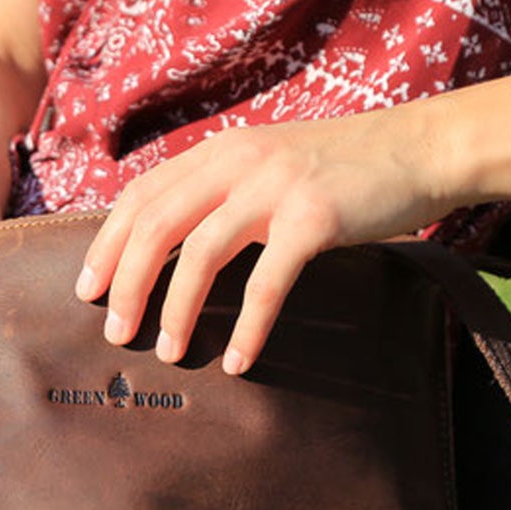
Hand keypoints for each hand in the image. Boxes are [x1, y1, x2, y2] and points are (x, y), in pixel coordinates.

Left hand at [74, 109, 454, 374]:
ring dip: (176, 309)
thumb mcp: (271, 164)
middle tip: (115, 332)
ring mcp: (275, 187)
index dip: (106, 245)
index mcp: (220, 151)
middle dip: (126, 284)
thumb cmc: (345, 168)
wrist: (422, 148)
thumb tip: (173, 246)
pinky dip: (247, 327)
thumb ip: (224, 192)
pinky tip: (238, 361)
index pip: (140, 196)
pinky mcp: (315, 217)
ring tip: (166, 352)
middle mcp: (238, 162)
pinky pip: (266, 283)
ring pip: (199, 254)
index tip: (88, 290)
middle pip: (156, 226)